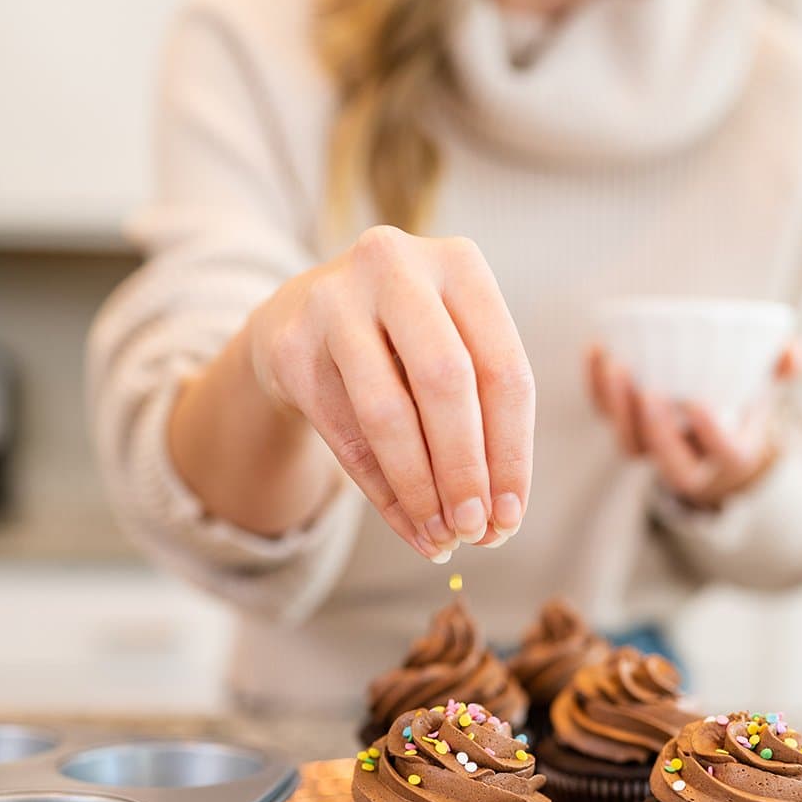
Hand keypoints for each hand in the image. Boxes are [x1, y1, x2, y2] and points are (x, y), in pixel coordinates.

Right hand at [248, 226, 534, 560]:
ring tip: (442, 538)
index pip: (504, 369)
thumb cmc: (402, 345)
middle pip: (446, 383)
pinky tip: (408, 525)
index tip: (512, 514)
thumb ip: (481, 420)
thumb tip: (499, 520)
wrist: (301, 319)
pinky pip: (345, 435)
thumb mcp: (452, 352)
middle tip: (476, 531)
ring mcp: (333, 300)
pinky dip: (383, 491)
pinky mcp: (289, 345)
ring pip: (388, 414)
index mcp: (459, 263)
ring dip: (420, 489)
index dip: (513, 452)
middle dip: (466, 470)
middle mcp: (394, 266)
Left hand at [588, 340, 801, 507]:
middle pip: (667, 461)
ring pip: (630, 446)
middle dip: (655, 430)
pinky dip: (596, 387)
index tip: (699, 401)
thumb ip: (788, 364)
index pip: (724, 453)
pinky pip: (606, 416)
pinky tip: (596, 350)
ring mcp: (654, 448)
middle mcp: (691, 459)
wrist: (714, 418)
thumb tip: (796, 353)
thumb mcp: (771, 382)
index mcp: (732, 452)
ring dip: (618, 409)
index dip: (711, 434)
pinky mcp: (626, 427)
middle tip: (648, 389)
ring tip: (616, 367)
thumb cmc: (745, 399)